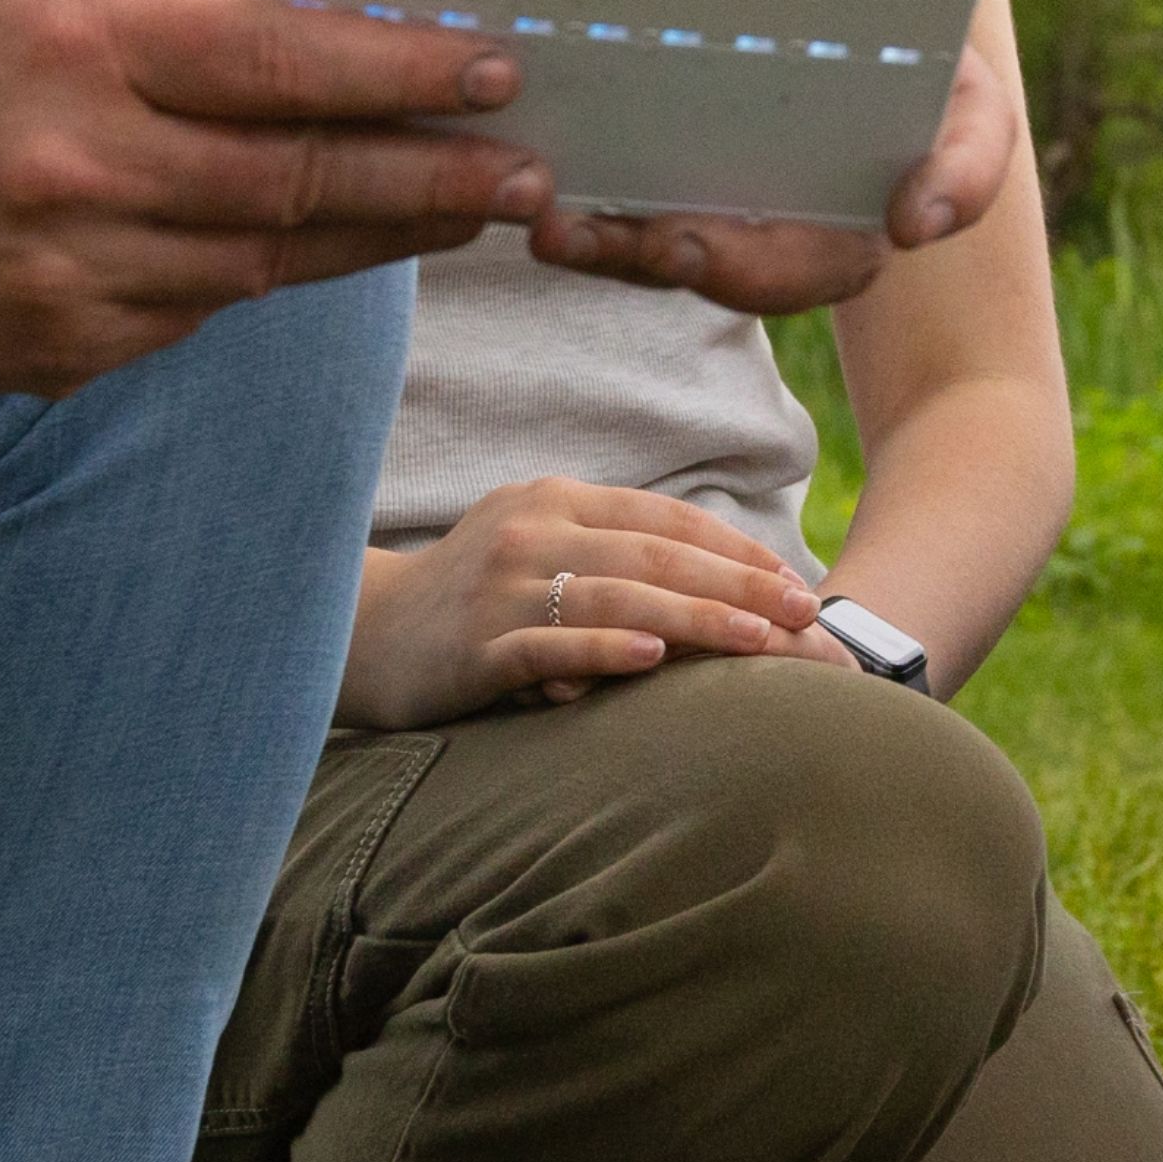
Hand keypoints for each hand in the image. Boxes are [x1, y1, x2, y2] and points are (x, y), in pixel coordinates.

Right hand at [0, 0, 549, 391]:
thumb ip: (186, 28)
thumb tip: (348, 51)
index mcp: (77, 47)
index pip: (280, 65)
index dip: (402, 74)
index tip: (497, 71)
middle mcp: (77, 167)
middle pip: (297, 181)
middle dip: (433, 179)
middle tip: (530, 173)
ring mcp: (68, 277)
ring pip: (266, 264)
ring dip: (374, 237)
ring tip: (461, 209)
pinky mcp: (61, 355)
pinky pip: (198, 314)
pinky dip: (257, 278)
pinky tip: (309, 248)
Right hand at [342, 474, 831, 729]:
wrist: (361, 631)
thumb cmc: (471, 598)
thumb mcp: (535, 550)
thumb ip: (608, 554)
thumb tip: (709, 584)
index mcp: (557, 501)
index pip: (665, 520)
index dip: (734, 548)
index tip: (791, 581)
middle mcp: (532, 530)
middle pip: (654, 555)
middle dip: (737, 584)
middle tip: (800, 614)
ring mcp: (501, 586)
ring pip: (615, 598)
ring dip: (694, 618)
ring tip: (756, 639)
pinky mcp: (475, 645)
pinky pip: (549, 643)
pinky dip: (604, 649)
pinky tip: (654, 660)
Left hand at [527, 0, 1027, 309]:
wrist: (896, 23)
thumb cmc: (940, 83)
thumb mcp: (978, 118)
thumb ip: (969, 170)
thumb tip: (918, 225)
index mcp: (837, 243)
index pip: (786, 274)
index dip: (736, 268)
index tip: (685, 248)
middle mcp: (766, 238)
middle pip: (695, 264)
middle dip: (635, 256)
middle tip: (570, 231)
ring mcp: (711, 205)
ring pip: (641, 238)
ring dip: (589, 235)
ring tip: (538, 213)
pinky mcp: (665, 166)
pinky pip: (615, 189)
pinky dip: (578, 183)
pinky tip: (535, 162)